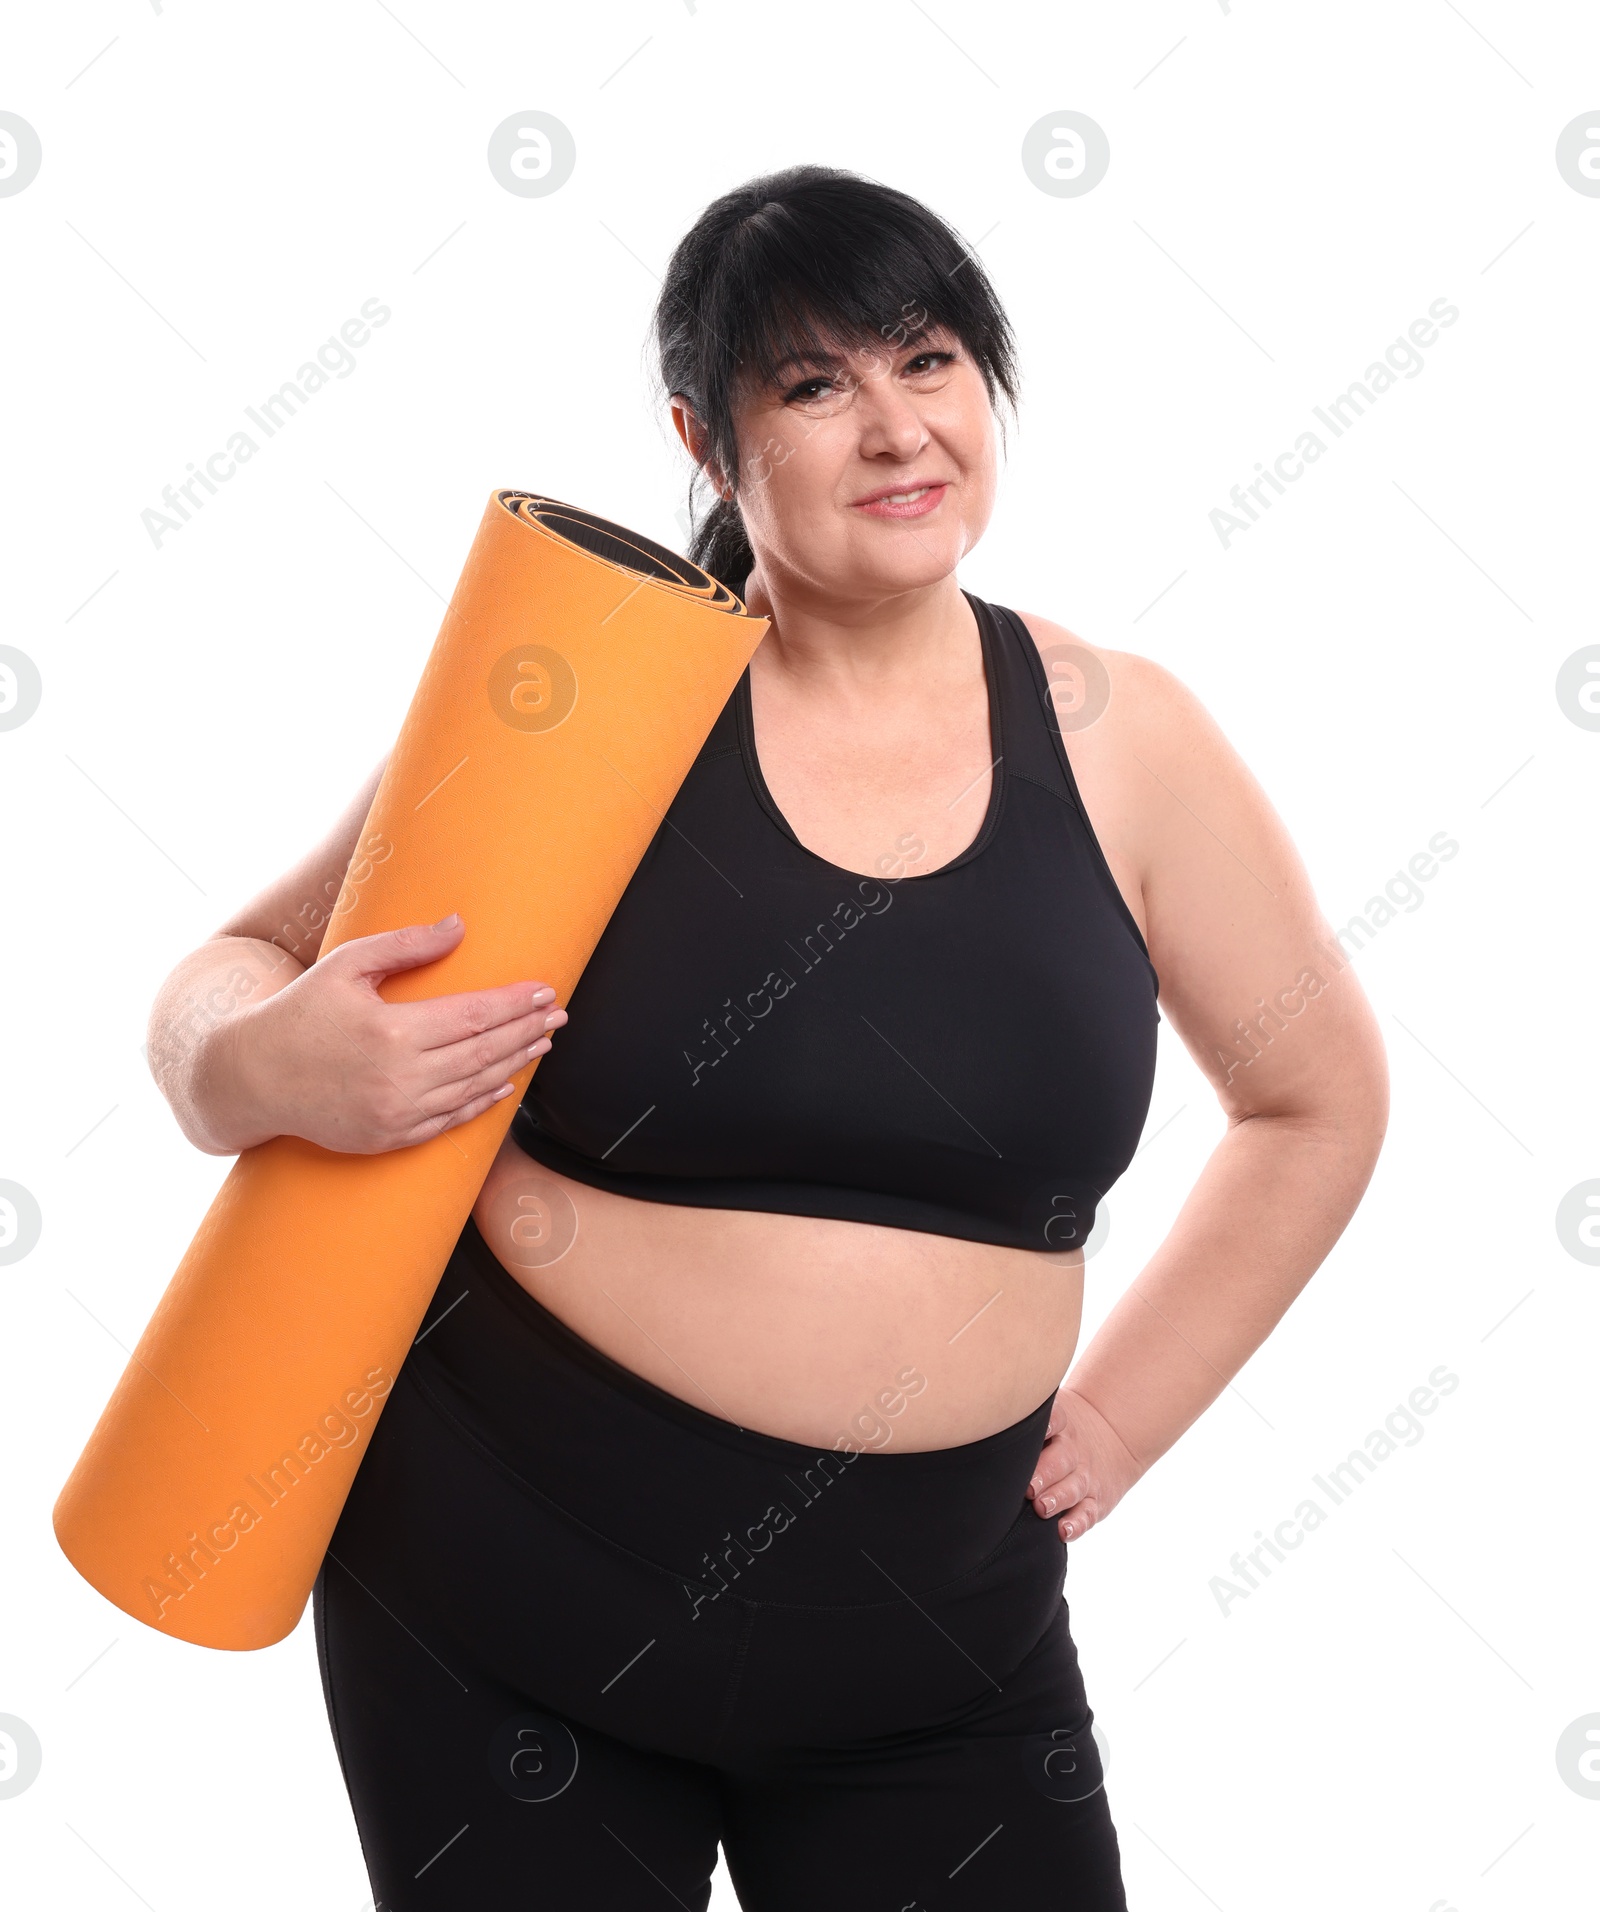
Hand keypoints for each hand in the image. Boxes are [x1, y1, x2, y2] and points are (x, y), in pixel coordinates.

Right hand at [227, 915, 567, 1153]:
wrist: (252, 1079)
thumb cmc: (300, 1013)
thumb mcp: (346, 965)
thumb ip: (406, 945)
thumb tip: (458, 925)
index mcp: (392, 1031)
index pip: (475, 1015)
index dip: (515, 1003)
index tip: (545, 991)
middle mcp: (399, 1077)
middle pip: (484, 1051)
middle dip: (526, 1031)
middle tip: (558, 1015)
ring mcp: (395, 1113)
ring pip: (474, 1087)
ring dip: (513, 1063)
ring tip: (541, 1043)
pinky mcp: (389, 1138)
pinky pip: (449, 1121)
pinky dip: (482, 1102)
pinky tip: (505, 1084)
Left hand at [1026, 1385, 1144, 1541]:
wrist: (1112, 1436)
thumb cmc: (1058, 1430)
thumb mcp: (1051, 1411)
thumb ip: (1019, 1415)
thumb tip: (970, 1412)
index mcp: (1062, 1424)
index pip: (1056, 1419)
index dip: (1045, 1425)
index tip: (1034, 1431)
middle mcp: (1073, 1450)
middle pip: (1061, 1459)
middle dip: (1044, 1473)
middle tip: (1027, 1486)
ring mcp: (1084, 1476)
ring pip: (1073, 1487)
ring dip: (1058, 1498)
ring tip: (1042, 1507)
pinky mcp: (1094, 1500)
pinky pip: (1087, 1513)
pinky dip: (1077, 1523)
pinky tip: (1064, 1531)